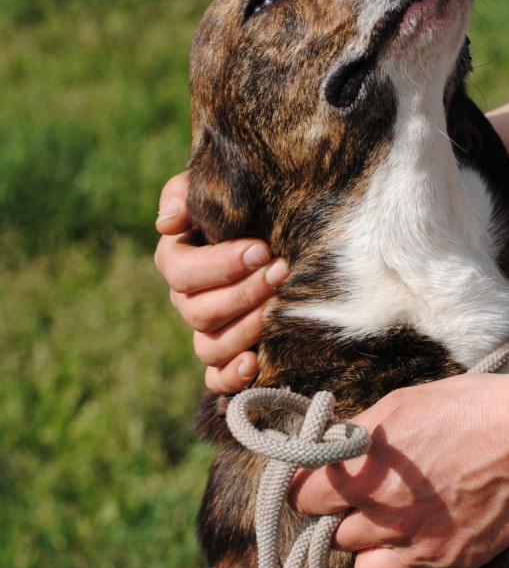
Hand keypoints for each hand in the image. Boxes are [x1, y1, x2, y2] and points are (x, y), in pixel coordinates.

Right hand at [154, 171, 287, 392]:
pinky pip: (216, 380)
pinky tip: (256, 362)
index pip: (183, 272)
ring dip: (244, 330)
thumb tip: (168, 223)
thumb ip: (186, 194)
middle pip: (199, 312)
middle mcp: (187, 301)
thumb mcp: (214, 186)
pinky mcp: (228, 358)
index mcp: (177, 261)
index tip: (260, 249)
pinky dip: (232, 377)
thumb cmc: (245, 204)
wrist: (278, 225)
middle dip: (243, 293)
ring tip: (278, 310)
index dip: (220, 265)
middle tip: (281, 272)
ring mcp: (206, 332)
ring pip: (209, 346)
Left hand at [289, 373, 508, 567]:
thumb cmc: (467, 408)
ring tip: (390, 530)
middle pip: (332, 537)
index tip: (319, 486)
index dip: (309, 490)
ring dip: (371, 553)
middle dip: (343, 519)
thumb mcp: (400, 403)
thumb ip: (357, 433)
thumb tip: (328, 446)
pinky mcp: (452, 566)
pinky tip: (423, 545)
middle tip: (365, 500)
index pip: (302, 498)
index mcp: (362, 474)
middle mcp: (383, 517)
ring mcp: (417, 548)